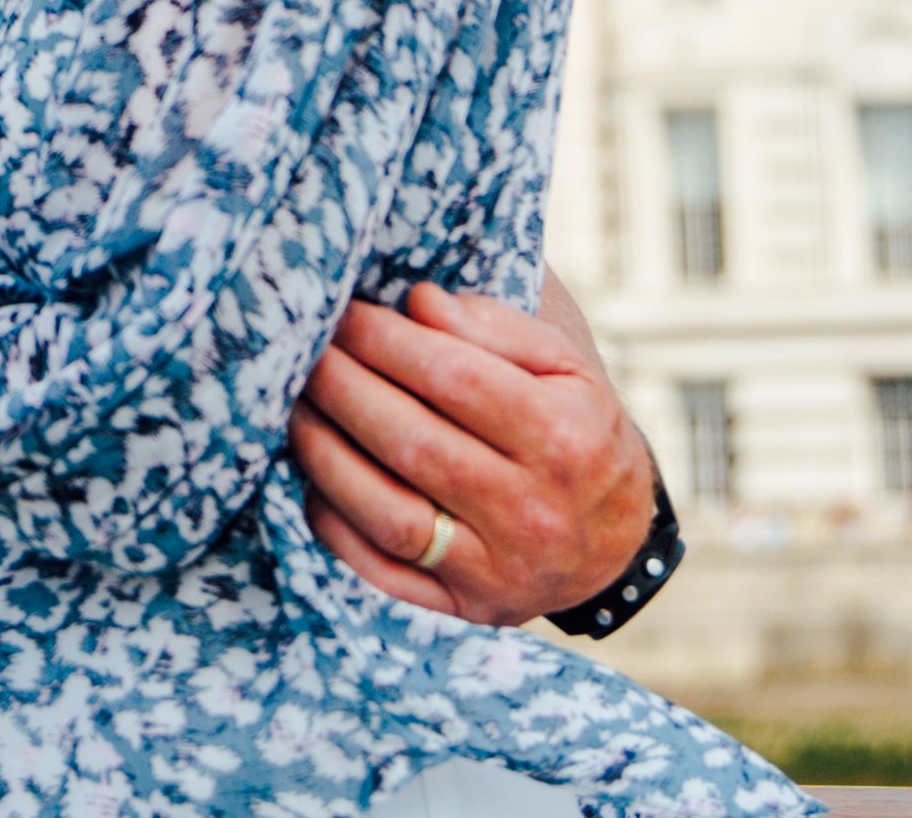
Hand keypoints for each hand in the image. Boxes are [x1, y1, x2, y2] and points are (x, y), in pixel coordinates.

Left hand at [290, 281, 657, 625]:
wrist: (615, 543)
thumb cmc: (577, 431)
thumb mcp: (564, 368)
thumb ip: (496, 328)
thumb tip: (418, 302)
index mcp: (565, 440)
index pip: (456, 380)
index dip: (388, 342)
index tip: (345, 313)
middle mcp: (533, 512)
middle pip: (414, 444)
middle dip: (345, 389)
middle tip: (304, 353)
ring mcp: (496, 571)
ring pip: (389, 514)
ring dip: (326, 455)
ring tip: (297, 408)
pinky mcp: (463, 609)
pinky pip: (381, 571)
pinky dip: (334, 522)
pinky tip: (311, 475)